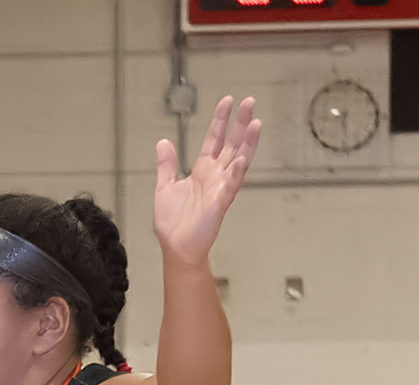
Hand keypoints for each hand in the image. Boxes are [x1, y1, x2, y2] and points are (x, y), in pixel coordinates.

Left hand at [154, 97, 260, 266]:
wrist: (176, 248)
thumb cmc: (174, 223)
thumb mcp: (165, 187)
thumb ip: (166, 165)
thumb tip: (163, 142)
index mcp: (202, 170)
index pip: (214, 139)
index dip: (220, 120)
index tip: (227, 101)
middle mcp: (215, 176)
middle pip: (231, 144)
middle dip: (240, 123)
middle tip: (249, 101)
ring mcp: (220, 188)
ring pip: (238, 160)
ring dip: (247, 143)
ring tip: (255, 123)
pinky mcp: (220, 203)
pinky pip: (231, 185)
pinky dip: (237, 172)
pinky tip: (243, 158)